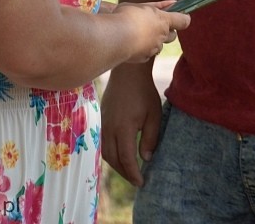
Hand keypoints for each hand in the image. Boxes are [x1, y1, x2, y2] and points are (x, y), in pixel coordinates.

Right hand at [101, 62, 163, 186]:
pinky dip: (110, 153)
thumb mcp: (154, 115)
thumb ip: (150, 138)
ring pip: (105, 151)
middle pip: (113, 158)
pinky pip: (102, 142)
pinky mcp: (100, 119)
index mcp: (123, 127)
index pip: (126, 158)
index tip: (141, 182)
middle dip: (124, 172)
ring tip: (128, 170)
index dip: (133, 173)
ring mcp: (102, 123)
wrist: (127, 72)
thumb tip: (145, 158)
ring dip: (116, 164)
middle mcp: (109, 127)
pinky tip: (119, 155)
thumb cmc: (143, 92)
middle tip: (136, 180)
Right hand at [108, 1, 188, 62]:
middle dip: (167, 31)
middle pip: (172, 35)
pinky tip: (132, 43)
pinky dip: (142, 48)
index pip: (182, 20)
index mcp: (162, 20)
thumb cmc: (125, 16)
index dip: (184, 18)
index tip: (184, 16)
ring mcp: (154, 48)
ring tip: (137, 33)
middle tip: (156, 25)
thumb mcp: (139, 6)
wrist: (114, 36)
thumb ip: (155, 6)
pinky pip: (147, 53)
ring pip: (159, 45)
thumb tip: (173, 2)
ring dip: (153, 40)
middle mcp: (162, 36)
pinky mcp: (144, 57)